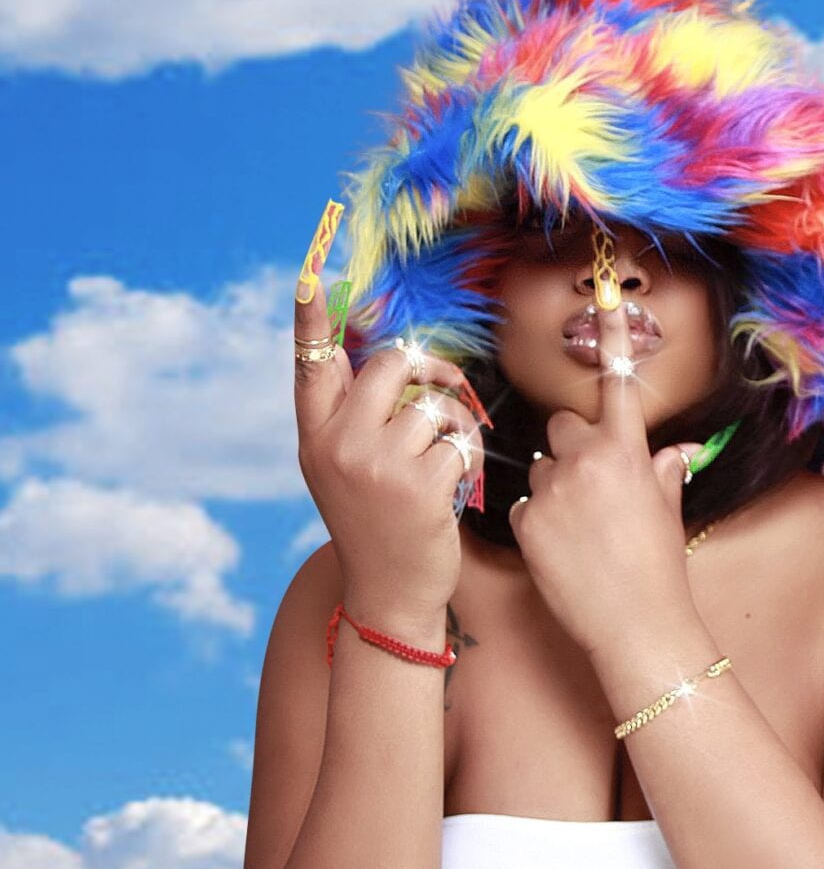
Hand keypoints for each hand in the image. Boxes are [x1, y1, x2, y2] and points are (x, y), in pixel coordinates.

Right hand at [293, 270, 480, 631]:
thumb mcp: (341, 466)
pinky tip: (456, 486)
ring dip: (457, 425)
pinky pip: (461, 438)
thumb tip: (348, 347)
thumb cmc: (376, 520)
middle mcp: (338, 445)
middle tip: (447, 389)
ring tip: (448, 459)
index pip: (311, 367)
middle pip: (392, 364)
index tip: (310, 277)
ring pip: (436, 403)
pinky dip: (469, 457)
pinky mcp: (419, 484)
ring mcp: (376, 464)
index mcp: (315, 436)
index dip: (312, 322)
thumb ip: (346, 412)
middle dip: (429, 371)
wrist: (390, 591)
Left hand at [508, 294, 696, 656]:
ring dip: (554, 488)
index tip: (604, 287)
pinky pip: (523, 505)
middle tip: (591, 490)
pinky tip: (561, 551)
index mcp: (629, 451)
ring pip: (541, 467)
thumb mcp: (667, 512)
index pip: (617, 382)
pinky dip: (537, 523)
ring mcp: (552, 490)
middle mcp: (587, 460)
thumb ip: (663, 471)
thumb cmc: (659, 569)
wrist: (635, 625)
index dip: (611, 333)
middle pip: (564, 426)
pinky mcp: (524, 521)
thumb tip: (676, 452)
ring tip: (579, 532)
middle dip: (573, 448)